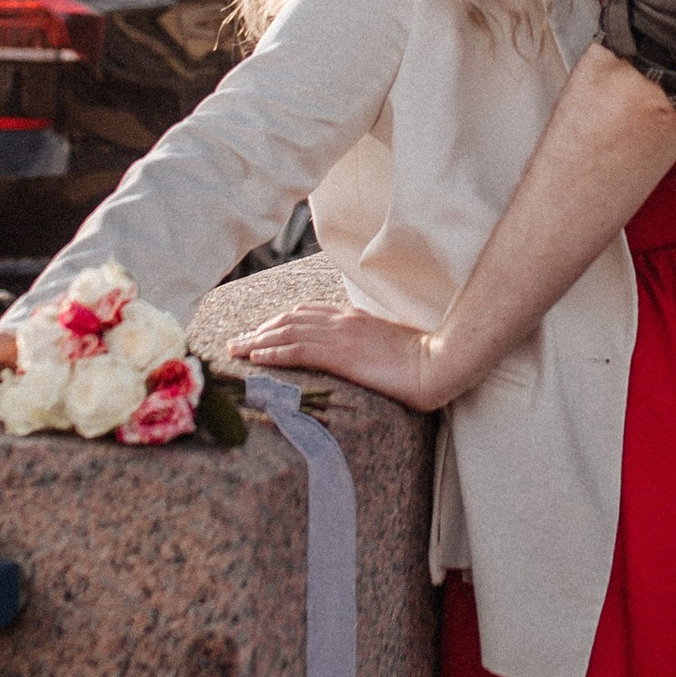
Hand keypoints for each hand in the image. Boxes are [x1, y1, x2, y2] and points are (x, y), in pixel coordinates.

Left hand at [238, 300, 454, 411]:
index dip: (280, 321)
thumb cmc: (420, 359)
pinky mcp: (341, 353)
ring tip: (237, 350)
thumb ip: (366, 344)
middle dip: (261, 330)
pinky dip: (273, 352)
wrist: (437, 363)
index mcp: (353, 318)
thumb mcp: (387, 346)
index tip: (261, 332)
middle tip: (238, 341)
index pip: (307, 313)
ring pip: (287, 332)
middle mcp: (342, 321)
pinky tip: (258, 358)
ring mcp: (341, 335)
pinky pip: (298, 349)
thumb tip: (355, 356)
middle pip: (290, 319)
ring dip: (258, 340)